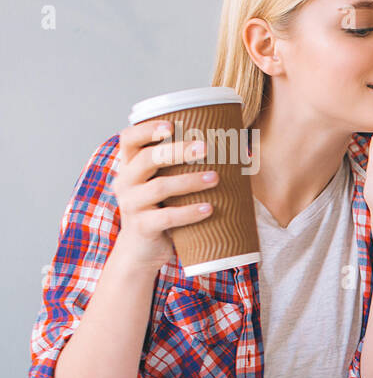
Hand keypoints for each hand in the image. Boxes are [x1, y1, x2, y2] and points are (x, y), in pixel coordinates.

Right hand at [110, 120, 218, 272]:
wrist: (142, 252)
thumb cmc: (161, 211)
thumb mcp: (166, 187)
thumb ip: (183, 169)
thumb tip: (240, 152)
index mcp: (130, 167)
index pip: (129, 139)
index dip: (147, 129)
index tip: (172, 125)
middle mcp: (126, 182)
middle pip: (148, 159)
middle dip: (178, 151)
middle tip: (206, 147)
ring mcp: (131, 205)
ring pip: (160, 187)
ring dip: (189, 181)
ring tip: (215, 178)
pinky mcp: (143, 227)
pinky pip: (167, 217)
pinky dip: (189, 212)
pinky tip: (209, 208)